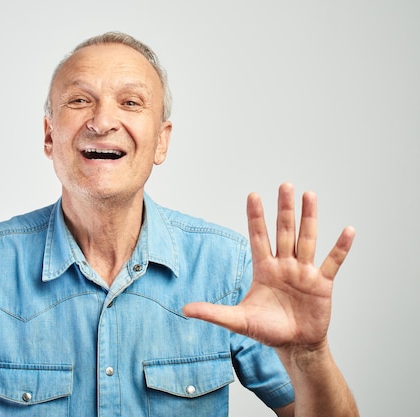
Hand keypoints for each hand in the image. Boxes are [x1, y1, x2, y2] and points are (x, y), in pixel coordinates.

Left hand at [183, 183, 354, 348]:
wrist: (294, 345)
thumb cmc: (267, 330)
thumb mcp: (238, 321)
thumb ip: (213, 313)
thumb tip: (184, 309)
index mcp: (264, 269)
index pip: (258, 237)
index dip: (255, 217)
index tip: (253, 195)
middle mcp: (284, 265)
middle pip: (284, 231)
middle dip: (284, 209)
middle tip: (285, 185)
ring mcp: (303, 272)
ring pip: (307, 239)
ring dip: (309, 218)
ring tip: (309, 195)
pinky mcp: (322, 284)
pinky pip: (333, 262)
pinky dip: (340, 248)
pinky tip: (348, 230)